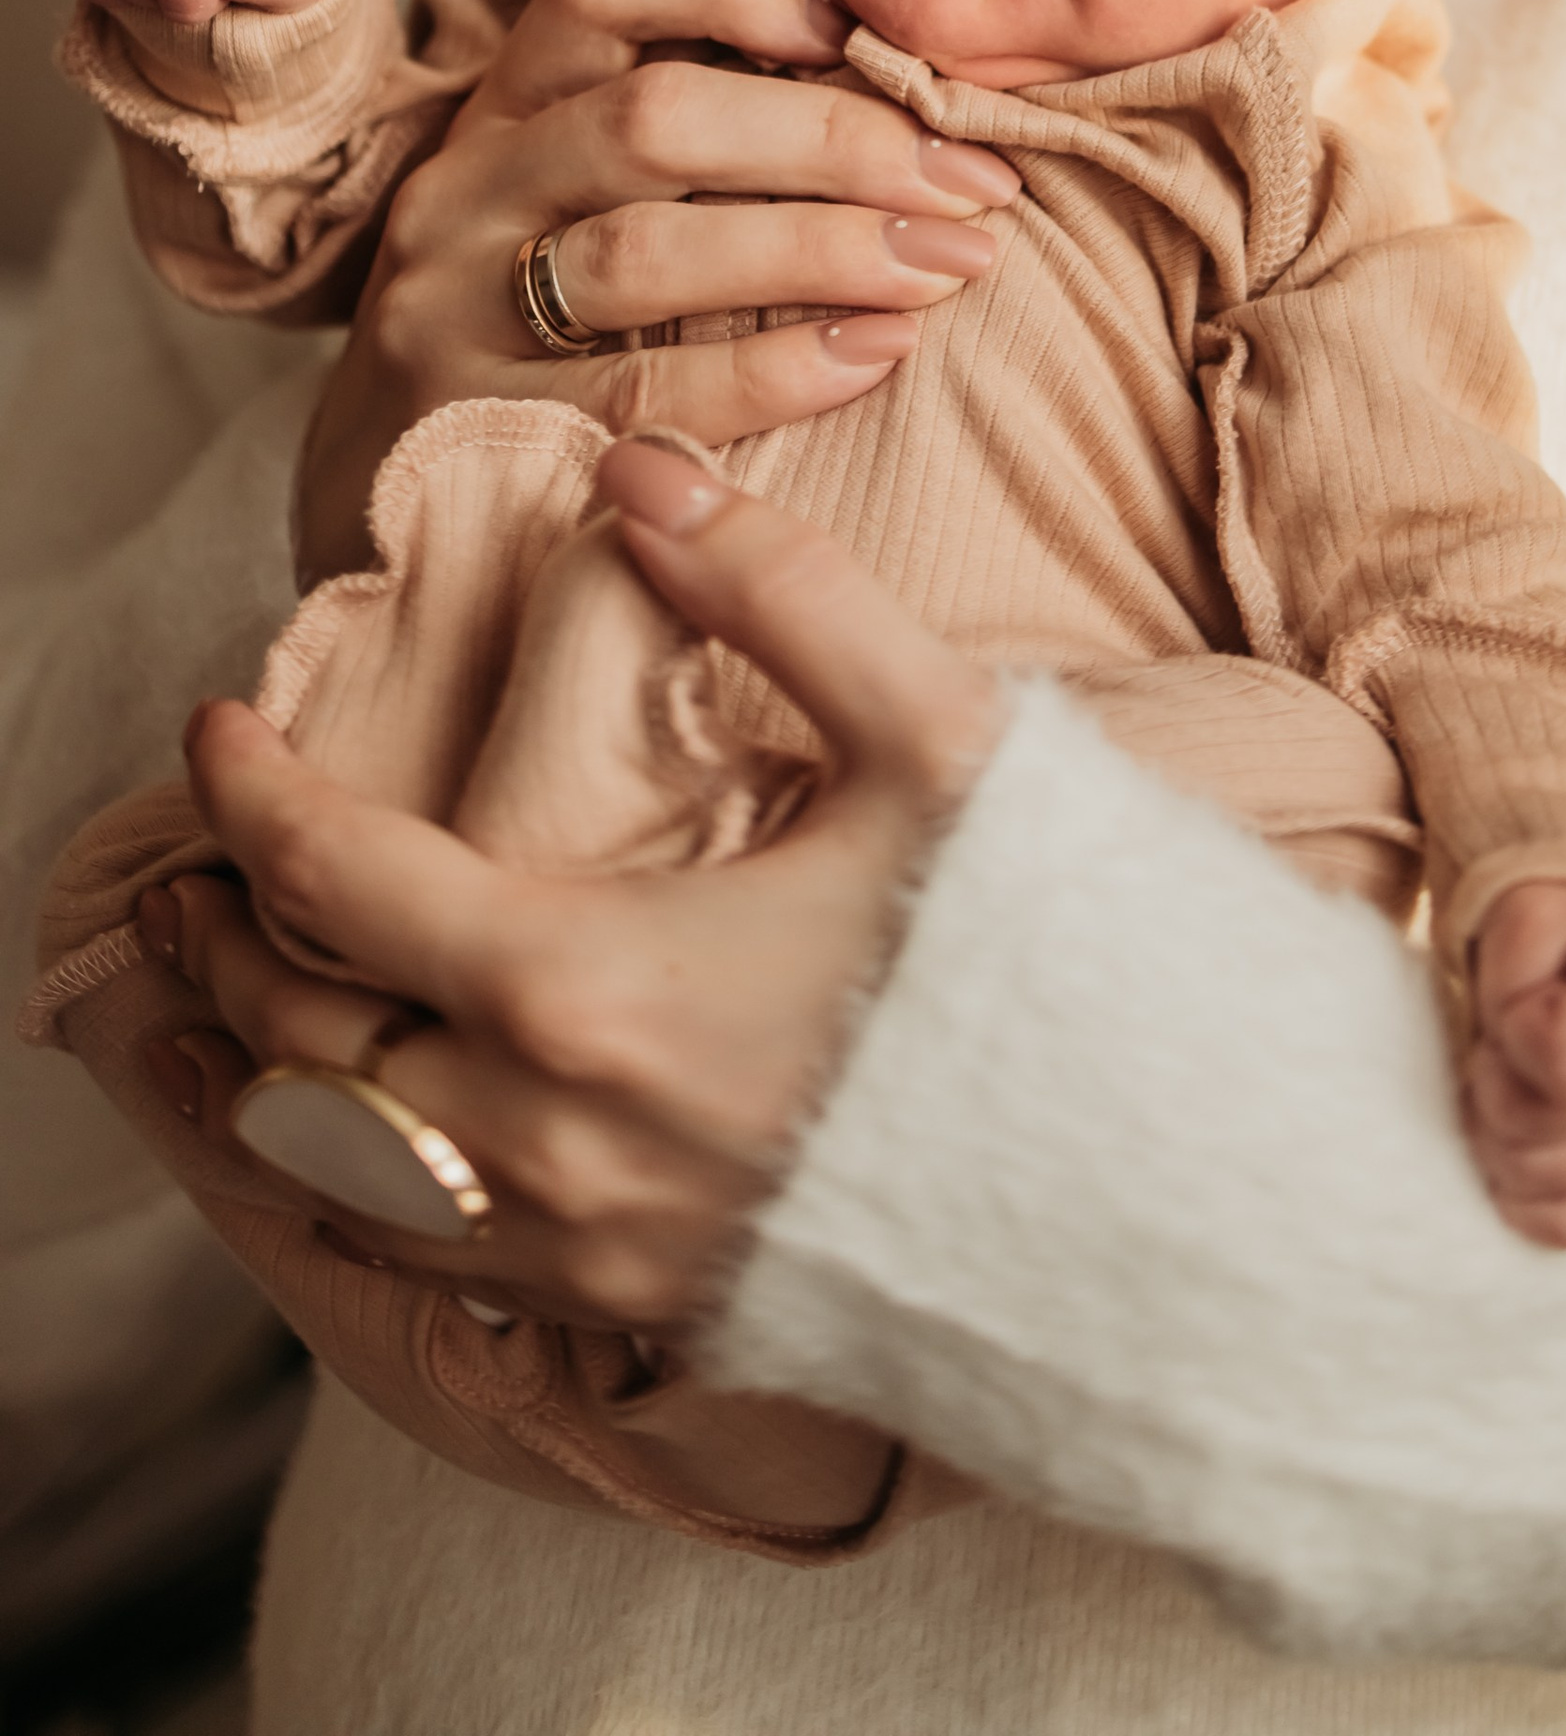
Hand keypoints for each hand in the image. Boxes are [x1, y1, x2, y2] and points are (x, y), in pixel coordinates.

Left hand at [157, 437, 1002, 1332]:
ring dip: (256, 1073)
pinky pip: (422, 1261)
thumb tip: (640, 466)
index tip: (215, 727)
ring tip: (219, 1002)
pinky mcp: (630, 1318)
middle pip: (295, 1039)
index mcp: (582, 987)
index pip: (335, 881)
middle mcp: (542, 1139)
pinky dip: (350, 1184)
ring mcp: (579, 1252)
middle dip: (220, 938)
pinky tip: (363, 1139)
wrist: (1159, 1204)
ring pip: (332, 1169)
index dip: (247, 795)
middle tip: (187, 863)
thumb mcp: (936, 739)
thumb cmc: (1047, 963)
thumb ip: (777, 589)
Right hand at [296, 0, 1017, 582]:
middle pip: (655, 119)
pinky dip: (773, 369)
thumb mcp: (585, 194)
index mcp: (509, 102)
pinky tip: (877, 354)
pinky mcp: (475, 431)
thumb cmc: (545, 319)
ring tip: (950, 263)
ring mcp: (453, 310)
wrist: (388, 492)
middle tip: (978, 179)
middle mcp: (468, 187)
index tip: (864, 33)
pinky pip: (638, 390)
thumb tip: (905, 65)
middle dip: (837, 140)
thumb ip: (702, 123)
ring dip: (822, 248)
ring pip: (646, 249)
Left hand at [1461, 882, 1565, 1248]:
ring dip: (1494, 1135)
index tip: (1517, 1000)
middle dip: (1490, 1086)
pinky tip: (1509, 1142)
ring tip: (1506, 1082)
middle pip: (1535, 1139)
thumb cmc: (1561, 931)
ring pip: (1538, 1189)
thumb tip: (1506, 1041)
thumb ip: (1514, 965)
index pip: (1560, 1060)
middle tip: (1497, 1043)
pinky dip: (1520, 1196)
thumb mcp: (1531, 911)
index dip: (1514, 1030)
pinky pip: (1563, 1228)